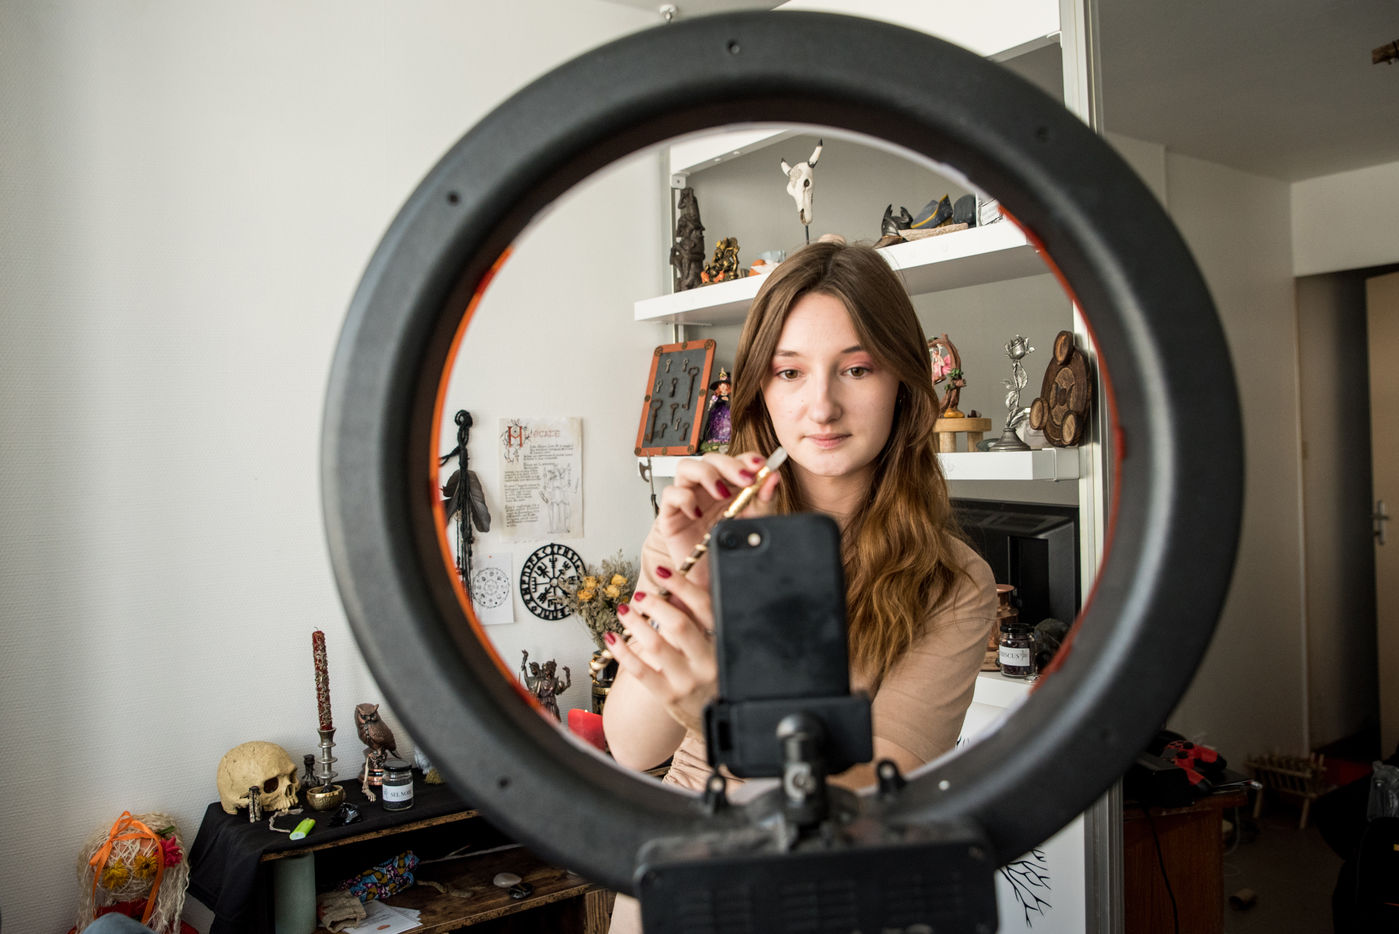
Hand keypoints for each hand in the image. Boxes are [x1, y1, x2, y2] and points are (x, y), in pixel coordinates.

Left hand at [606, 560, 716, 734]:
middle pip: (679, 624)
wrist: (717, 717)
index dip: (682, 585)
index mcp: (721, 642)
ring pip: (656, 645)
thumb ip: (698, 621)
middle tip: (641, 596)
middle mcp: (707, 662)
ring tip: (624, 611)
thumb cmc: (713, 675)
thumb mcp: (715, 646)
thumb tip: (673, 590)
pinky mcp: (668, 696)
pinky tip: (612, 638)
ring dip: (635, 623)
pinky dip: (622, 651)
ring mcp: (687, 681)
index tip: (663, 571)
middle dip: (655, 605)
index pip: (704, 607)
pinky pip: (640, 670)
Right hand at [653, 450, 780, 588]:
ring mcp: (688, 499)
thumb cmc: (730, 550)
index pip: (734, 460)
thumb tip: (773, 477)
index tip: (760, 465)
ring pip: (686, 467)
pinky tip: (698, 513)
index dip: (746, 458)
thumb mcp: (754, 522)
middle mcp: (706, 489)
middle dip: (729, 464)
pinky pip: (670, 494)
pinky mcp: (671, 514)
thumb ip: (764, 500)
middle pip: (710, 459)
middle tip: (745, 479)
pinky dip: (684, 498)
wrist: (714, 580)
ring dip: (705, 474)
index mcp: (728, 486)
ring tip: (722, 493)